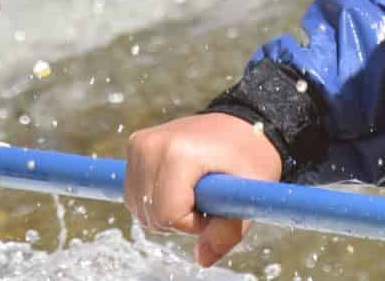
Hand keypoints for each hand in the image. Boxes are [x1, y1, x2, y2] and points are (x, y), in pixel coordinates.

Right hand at [123, 112, 284, 266]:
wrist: (242, 125)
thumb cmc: (249, 158)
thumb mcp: (249, 196)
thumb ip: (227, 232)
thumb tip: (202, 258)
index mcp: (178, 153)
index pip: (168, 215)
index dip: (193, 222)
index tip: (214, 203)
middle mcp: (152, 145)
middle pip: (151, 214)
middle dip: (180, 217)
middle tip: (207, 195)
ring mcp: (140, 144)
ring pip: (139, 207)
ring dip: (166, 209)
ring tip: (194, 187)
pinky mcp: (136, 145)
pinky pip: (135, 193)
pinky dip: (156, 198)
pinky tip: (178, 183)